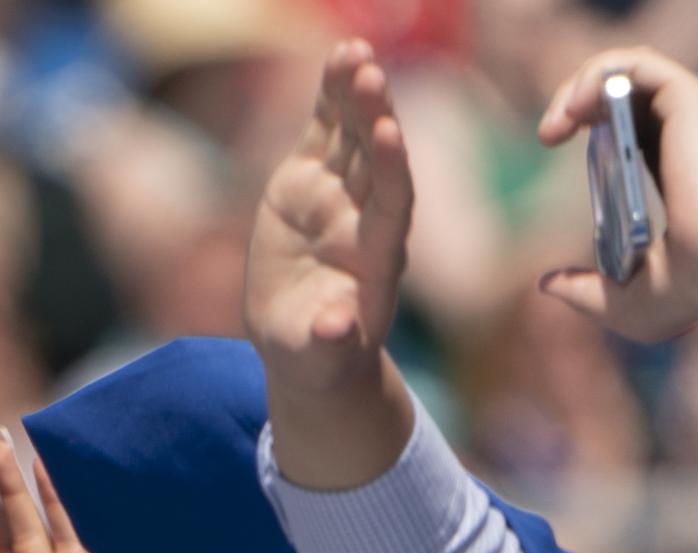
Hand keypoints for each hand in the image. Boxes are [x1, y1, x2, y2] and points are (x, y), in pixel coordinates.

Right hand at [246, 42, 411, 400]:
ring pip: (354, 135)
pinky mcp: (309, 181)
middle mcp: (365, 214)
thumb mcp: (322, 355)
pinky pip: (325, 132)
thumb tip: (336, 328)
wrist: (304, 337)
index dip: (391, 168)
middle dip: (374, 115)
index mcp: (376, 254)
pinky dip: (330, 97)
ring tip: (352, 52)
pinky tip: (337, 57)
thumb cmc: (319, 355)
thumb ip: (330, 340)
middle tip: (370, 73)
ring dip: (356, 94)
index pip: (392, 202)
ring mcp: (339, 193)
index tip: (389, 133)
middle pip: (376, 157)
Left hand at [535, 46, 697, 342]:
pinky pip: (637, 63)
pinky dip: (598, 75)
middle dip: (573, 98)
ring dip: (578, 84)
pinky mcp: (690, 99)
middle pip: (622, 88)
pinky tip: (575, 109)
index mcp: (669, 170)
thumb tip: (547, 284)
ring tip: (554, 125)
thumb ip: (582, 292)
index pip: (626, 124)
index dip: (586, 119)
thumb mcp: (621, 301)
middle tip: (547, 134)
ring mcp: (687, 114)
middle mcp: (681, 135)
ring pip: (627, 66)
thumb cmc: (687, 289)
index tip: (552, 140)